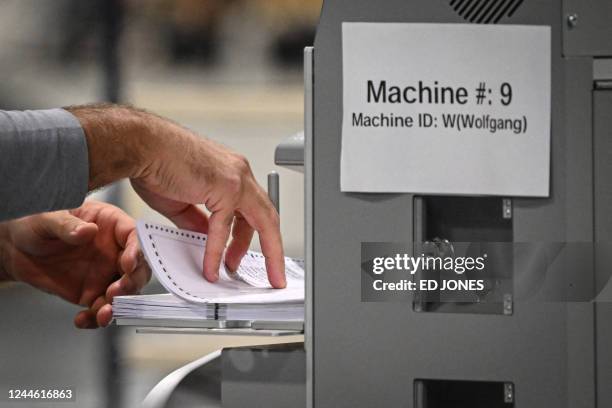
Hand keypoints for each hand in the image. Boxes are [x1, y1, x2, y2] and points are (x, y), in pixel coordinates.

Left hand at [0, 200, 149, 327]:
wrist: (18, 250)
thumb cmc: (36, 225)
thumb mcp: (47, 218)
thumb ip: (67, 224)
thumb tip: (88, 231)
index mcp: (110, 224)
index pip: (134, 235)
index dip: (137, 251)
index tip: (128, 265)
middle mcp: (114, 250)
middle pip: (138, 267)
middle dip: (132, 283)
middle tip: (115, 292)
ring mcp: (106, 273)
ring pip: (125, 292)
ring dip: (118, 305)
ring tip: (102, 313)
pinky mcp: (93, 293)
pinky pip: (102, 308)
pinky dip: (95, 318)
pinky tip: (82, 319)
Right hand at [69, 105, 284, 287]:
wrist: (141, 144)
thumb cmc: (156, 163)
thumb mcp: (183, 201)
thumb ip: (200, 222)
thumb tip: (208, 240)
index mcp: (232, 173)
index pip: (255, 210)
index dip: (256, 236)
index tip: (249, 254)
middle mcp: (240, 173)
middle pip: (268, 217)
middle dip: (271, 249)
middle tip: (271, 273)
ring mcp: (236, 179)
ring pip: (262, 222)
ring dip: (255, 252)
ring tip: (241, 274)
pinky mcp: (225, 186)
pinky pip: (224, 227)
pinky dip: (217, 251)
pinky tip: (212, 268)